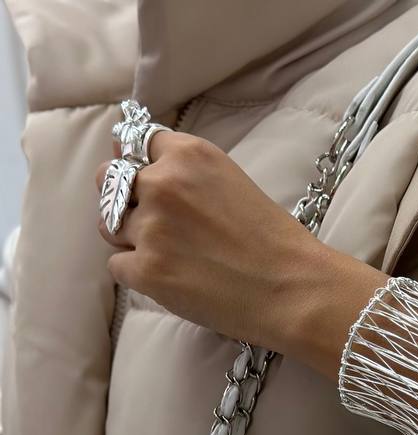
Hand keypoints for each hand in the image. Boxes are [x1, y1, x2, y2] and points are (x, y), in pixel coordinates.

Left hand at [95, 131, 329, 350]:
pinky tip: (170, 279)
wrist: (293, 290)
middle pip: (107, 179)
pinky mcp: (147, 270)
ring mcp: (150, 228)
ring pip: (108, 226)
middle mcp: (162, 183)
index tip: (149, 186)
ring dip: (130, 239)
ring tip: (170, 257)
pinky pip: (117, 266)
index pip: (136, 144)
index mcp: (187, 155)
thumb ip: (188, 174)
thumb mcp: (231, 183)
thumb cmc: (274, 242)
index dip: (140, 166)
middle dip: (120, 199)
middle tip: (153, 224)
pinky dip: (138, 274)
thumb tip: (138, 168)